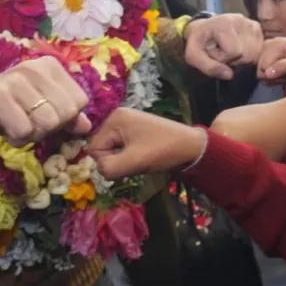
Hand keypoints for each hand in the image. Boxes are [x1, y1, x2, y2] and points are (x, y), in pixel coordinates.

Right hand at [0, 57, 90, 145]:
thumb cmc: (7, 111)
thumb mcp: (41, 110)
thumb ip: (66, 116)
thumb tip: (87, 126)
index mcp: (50, 66)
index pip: (80, 101)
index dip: (65, 118)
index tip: (41, 115)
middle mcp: (34, 67)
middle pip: (66, 113)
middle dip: (49, 128)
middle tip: (27, 122)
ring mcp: (16, 79)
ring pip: (48, 123)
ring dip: (32, 134)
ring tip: (15, 125)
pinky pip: (24, 130)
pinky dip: (16, 139)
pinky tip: (3, 128)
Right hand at [88, 107, 206, 178]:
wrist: (191, 146)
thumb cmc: (163, 151)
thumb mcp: (133, 162)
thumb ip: (109, 167)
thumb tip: (99, 169)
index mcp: (114, 118)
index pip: (94, 148)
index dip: (108, 162)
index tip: (129, 162)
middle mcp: (117, 116)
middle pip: (102, 148)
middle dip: (116, 160)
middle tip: (136, 160)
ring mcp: (127, 122)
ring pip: (112, 150)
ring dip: (123, 159)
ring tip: (142, 158)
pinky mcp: (135, 130)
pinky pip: (122, 148)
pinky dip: (130, 156)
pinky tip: (144, 155)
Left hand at [185, 14, 263, 79]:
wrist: (205, 29)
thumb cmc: (199, 42)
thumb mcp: (194, 55)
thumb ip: (209, 67)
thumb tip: (230, 75)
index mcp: (225, 23)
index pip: (234, 51)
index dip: (222, 57)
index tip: (213, 51)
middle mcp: (242, 21)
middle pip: (246, 54)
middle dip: (232, 59)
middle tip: (221, 52)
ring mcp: (252, 24)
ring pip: (254, 54)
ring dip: (241, 58)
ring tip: (229, 50)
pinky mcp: (258, 29)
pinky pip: (259, 51)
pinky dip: (248, 55)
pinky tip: (238, 48)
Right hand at [257, 37, 285, 81]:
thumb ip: (282, 67)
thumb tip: (267, 74)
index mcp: (274, 45)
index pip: (262, 68)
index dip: (273, 77)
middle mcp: (267, 45)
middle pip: (260, 70)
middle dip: (272, 77)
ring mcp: (266, 49)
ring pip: (261, 71)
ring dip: (272, 76)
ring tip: (285, 73)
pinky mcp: (268, 53)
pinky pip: (263, 69)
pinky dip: (272, 74)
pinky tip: (281, 72)